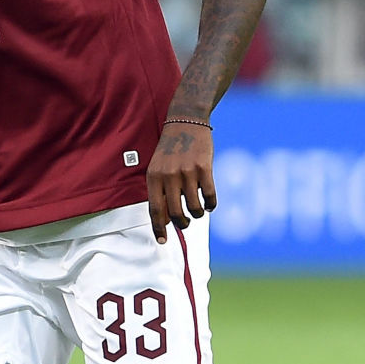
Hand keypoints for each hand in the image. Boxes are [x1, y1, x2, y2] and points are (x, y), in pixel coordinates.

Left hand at [146, 121, 215, 243]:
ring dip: (197, 214)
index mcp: (154, 177)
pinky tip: (209, 204)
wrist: (186, 122)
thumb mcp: (157, 168)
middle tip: (185, 224)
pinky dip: (211, 205)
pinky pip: (209, 195)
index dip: (159, 228)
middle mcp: (169, 176)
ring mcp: (187, 172)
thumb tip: (166, 220)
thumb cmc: (170, 150)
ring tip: (198, 211)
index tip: (163, 241)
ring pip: (194, 207)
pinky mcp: (204, 168)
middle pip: (175, 213)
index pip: (155, 209)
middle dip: (182, 224)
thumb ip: (160, 191)